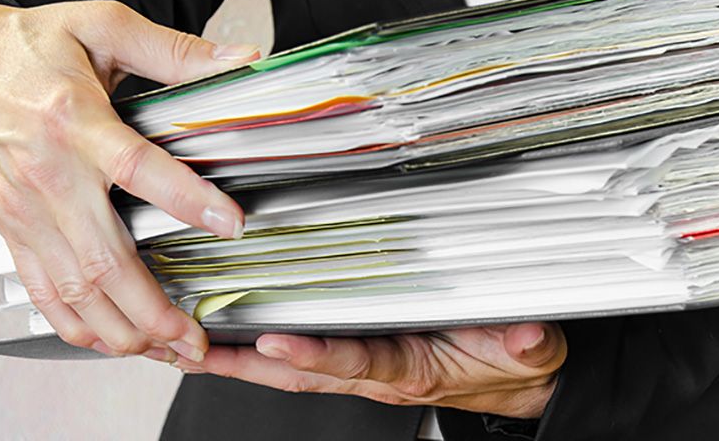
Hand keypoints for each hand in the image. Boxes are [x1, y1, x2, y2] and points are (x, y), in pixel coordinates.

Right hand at [0, 0, 259, 363]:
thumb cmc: (30, 44)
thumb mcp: (102, 25)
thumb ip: (174, 50)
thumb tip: (242, 59)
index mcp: (75, 121)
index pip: (137, 168)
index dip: (186, 198)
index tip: (231, 223)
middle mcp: (48, 176)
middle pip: (102, 258)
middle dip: (153, 306)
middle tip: (198, 334)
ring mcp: (26, 211)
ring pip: (74, 289)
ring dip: (122, 329)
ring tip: (168, 349)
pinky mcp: (12, 230)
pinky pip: (42, 291)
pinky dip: (76, 326)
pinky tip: (112, 342)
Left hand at [197, 322, 566, 417]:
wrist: (515, 384)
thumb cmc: (512, 366)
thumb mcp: (531, 353)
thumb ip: (526, 344)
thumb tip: (527, 334)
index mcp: (411, 369)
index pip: (355, 361)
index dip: (314, 353)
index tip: (273, 340)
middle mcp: (379, 374)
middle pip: (301, 372)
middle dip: (244, 364)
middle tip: (190, 348)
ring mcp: (367, 370)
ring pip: (294, 369)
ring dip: (240, 360)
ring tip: (187, 344)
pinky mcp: (363, 360)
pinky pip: (304, 361)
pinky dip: (262, 353)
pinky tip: (231, 341)